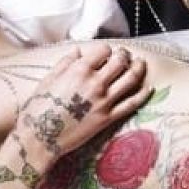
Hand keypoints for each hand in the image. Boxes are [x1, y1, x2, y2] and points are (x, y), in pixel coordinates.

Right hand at [18, 42, 150, 159]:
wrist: (40, 138)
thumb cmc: (39, 108)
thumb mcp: (48, 79)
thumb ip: (65, 63)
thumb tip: (78, 51)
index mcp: (79, 70)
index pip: (103, 51)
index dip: (107, 50)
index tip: (107, 52)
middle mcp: (95, 83)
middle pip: (120, 62)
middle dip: (124, 55)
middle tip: (125, 55)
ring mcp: (104, 101)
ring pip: (130, 79)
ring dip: (138, 68)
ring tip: (141, 64)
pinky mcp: (108, 118)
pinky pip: (131, 103)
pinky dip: (143, 95)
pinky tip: (148, 88)